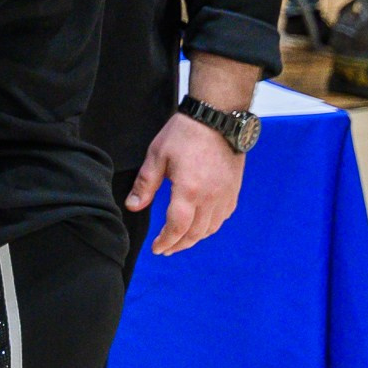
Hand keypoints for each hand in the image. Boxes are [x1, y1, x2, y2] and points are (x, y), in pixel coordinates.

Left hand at [128, 112, 246, 255]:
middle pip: (195, 233)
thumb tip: (133, 207)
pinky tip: (201, 226)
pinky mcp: (234, 190)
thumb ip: (145, 184)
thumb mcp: (157, 156)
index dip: (166, 242)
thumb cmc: (185, 134)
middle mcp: (210, 198)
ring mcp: (225, 195)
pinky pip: (223, 217)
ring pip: (211, 228)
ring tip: (180, 240)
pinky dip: (210, 227)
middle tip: (165, 249)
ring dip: (194, 238)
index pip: (177, 228)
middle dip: (178, 244)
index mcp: (189, 191)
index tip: (157, 249)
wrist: (218, 118)